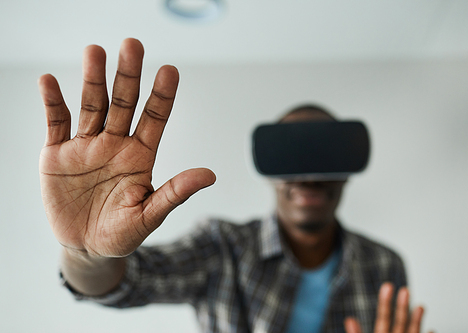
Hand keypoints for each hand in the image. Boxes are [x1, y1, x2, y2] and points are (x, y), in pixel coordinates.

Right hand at [39, 39, 215, 257]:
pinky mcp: (58, 154)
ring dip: (92, 79)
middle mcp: (116, 144)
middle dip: (128, 75)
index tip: (170, 70)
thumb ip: (175, 193)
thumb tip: (210, 175)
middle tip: (132, 45)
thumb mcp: (149, 215)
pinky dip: (52, 102)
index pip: (155, 118)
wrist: (85, 248)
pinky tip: (49, 81)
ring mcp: (87, 146)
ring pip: (92, 106)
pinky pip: (56, 123)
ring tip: (94, 52)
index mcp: (140, 155)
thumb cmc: (121, 233)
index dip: (162, 95)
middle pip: (124, 103)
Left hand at [344, 283, 431, 332]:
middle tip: (405, 289)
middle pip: (399, 321)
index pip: (383, 316)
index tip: (388, 285)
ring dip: (416, 319)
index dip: (385, 301)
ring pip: (412, 331)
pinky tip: (432, 329)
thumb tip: (349, 320)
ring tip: (420, 306)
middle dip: (402, 305)